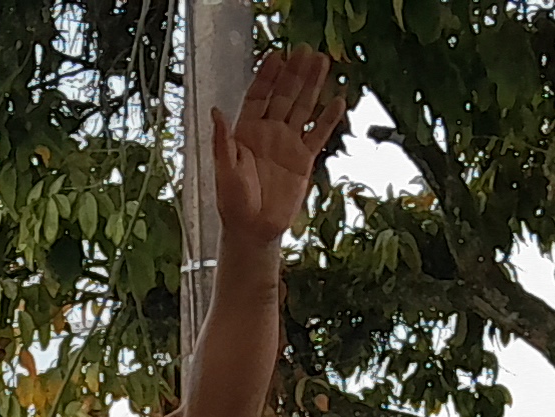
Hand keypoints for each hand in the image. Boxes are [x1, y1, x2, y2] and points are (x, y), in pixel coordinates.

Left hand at [208, 49, 345, 245]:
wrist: (253, 229)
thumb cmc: (233, 201)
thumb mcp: (224, 170)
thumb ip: (223, 141)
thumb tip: (216, 111)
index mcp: (246, 131)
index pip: (258, 96)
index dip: (267, 76)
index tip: (276, 56)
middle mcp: (268, 131)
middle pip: (284, 96)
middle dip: (294, 73)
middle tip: (305, 49)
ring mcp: (288, 143)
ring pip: (303, 108)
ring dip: (313, 86)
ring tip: (323, 62)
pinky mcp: (303, 159)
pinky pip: (318, 134)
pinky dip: (328, 119)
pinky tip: (339, 101)